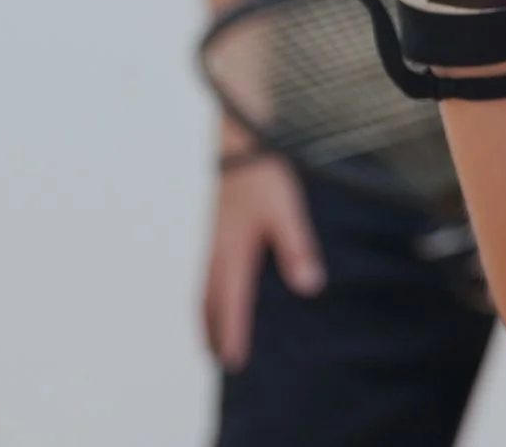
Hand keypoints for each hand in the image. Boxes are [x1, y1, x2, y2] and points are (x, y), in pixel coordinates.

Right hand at [201, 155, 321, 371]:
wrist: (230, 144)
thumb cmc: (259, 177)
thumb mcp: (286, 212)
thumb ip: (297, 249)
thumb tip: (309, 286)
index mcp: (232, 254)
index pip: (231, 305)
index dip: (232, 334)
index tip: (234, 360)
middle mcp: (211, 253)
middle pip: (207, 303)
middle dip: (211, 332)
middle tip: (216, 356)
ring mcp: (201, 242)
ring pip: (197, 288)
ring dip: (202, 314)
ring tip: (207, 334)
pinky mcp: (200, 229)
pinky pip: (196, 270)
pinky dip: (199, 290)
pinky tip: (206, 289)